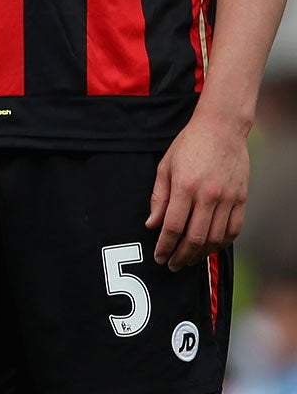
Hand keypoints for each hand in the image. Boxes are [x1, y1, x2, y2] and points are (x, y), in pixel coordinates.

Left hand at [148, 115, 249, 268]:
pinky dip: (222, 243)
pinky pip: (234, 229)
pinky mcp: (242, 198)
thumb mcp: (165, 167)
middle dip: (181, 256)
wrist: (221, 129)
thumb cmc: (188, 146)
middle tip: (172, 265)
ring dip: (201, 254)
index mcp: (185, 187)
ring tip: (189, 259)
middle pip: (195, 238)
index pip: (173, 227)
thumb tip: (152, 225)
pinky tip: (211, 248)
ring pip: (216, 238)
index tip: (159, 257)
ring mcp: (228, 198)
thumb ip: (158, 198)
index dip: (165, 246)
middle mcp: (208, 195)